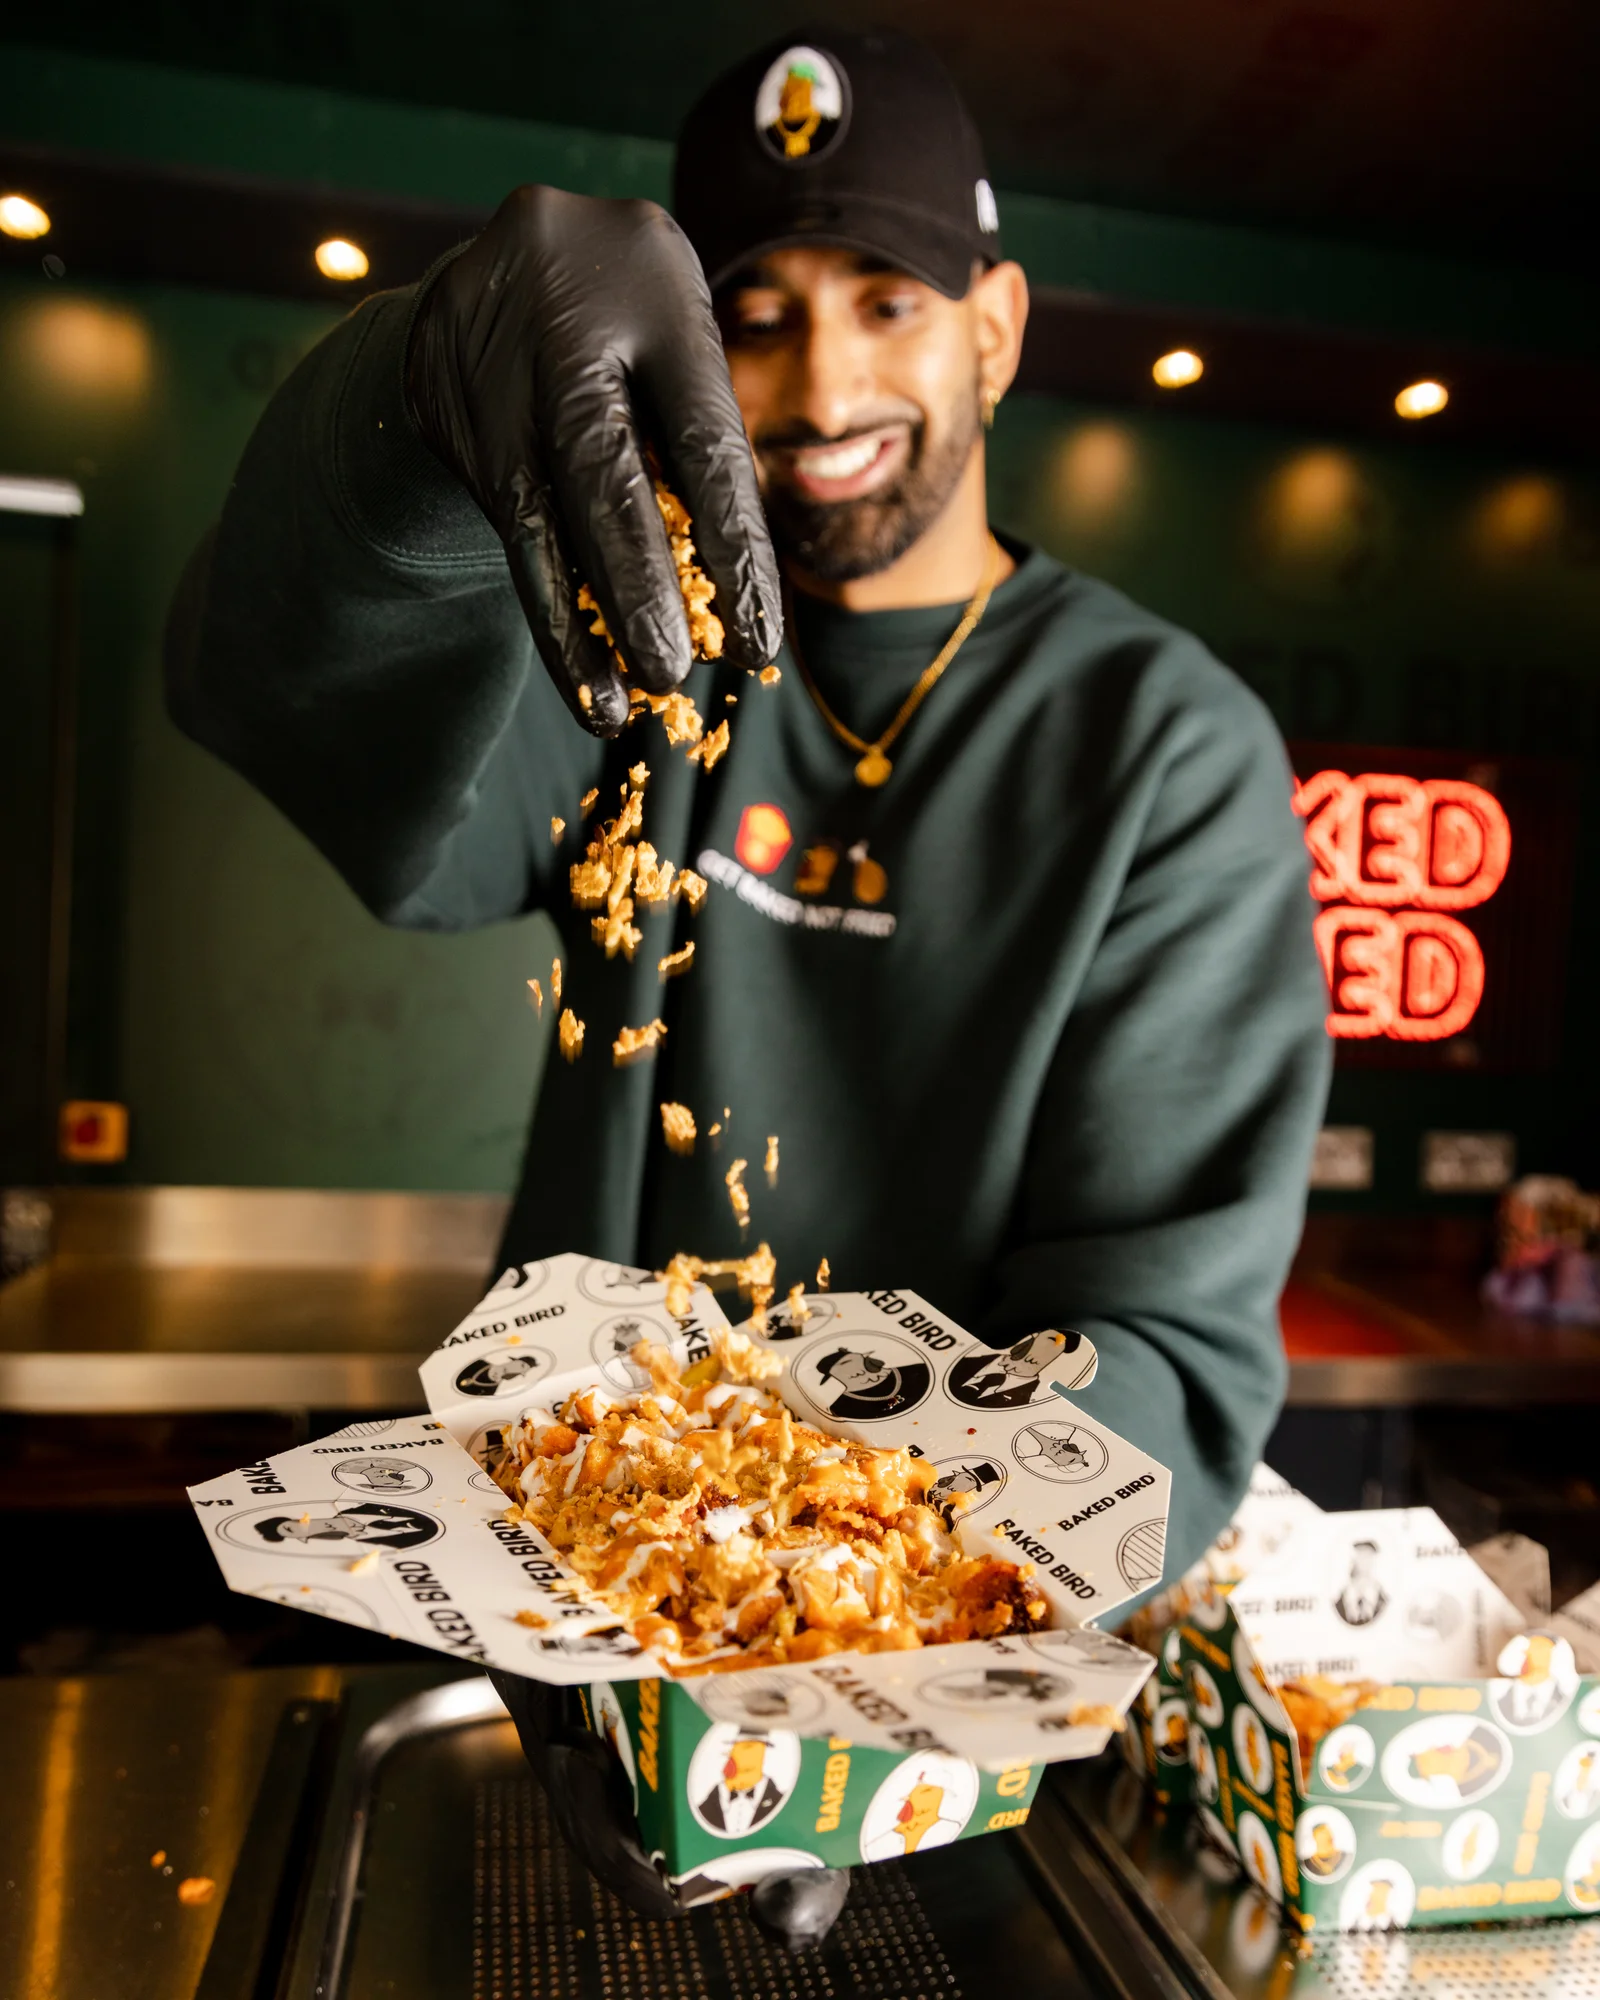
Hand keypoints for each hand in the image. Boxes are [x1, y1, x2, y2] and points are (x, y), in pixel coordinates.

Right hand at [407, 186, 781, 734]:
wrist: (511, 259)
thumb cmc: (639, 326)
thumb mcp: (679, 345)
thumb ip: (696, 443)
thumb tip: (726, 593)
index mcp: (658, 288)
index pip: (704, 440)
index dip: (735, 551)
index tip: (761, 640)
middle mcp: (566, 313)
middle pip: (605, 475)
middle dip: (642, 589)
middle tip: (675, 674)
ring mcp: (492, 355)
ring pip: (541, 513)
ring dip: (584, 624)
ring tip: (621, 708)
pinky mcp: (444, 401)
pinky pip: (506, 526)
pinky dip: (550, 614)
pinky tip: (581, 683)